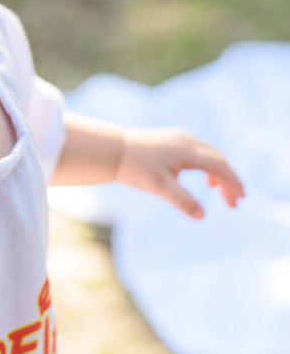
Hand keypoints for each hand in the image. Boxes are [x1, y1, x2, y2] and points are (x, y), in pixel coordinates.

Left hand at [116, 128, 243, 218]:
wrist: (113, 150)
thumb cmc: (135, 168)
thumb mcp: (158, 187)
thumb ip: (181, 200)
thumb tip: (202, 216)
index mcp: (186, 150)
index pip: (219, 164)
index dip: (233, 181)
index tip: (241, 198)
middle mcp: (187, 140)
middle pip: (218, 159)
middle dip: (228, 181)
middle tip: (233, 204)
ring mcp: (180, 138)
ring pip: (210, 155)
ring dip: (219, 175)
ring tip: (221, 196)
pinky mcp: (174, 140)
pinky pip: (199, 153)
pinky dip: (208, 168)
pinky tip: (205, 182)